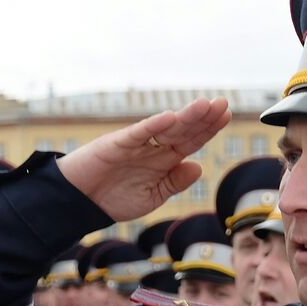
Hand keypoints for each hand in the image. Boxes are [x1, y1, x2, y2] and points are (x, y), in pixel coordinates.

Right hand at [56, 98, 231, 221]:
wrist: (81, 202)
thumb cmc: (114, 198)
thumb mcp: (152, 197)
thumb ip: (174, 183)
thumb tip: (198, 167)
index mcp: (164, 160)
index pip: (191, 140)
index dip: (208, 128)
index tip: (226, 115)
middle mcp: (153, 147)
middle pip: (183, 130)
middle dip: (203, 117)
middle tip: (222, 103)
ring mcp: (136, 143)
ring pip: (165, 127)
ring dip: (185, 116)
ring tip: (204, 105)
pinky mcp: (117, 144)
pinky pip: (138, 134)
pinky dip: (153, 126)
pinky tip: (170, 118)